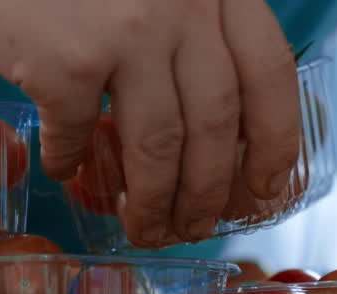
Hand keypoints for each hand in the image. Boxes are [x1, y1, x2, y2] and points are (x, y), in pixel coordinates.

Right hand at [0, 0, 301, 245]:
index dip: (274, 143)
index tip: (264, 191)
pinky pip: (77, 136)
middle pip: (216, 124)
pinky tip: (62, 170)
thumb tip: (200, 118)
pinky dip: (70, 162)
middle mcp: (184, 7)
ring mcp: (127, 35)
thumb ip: (185, 21)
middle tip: (194, 228)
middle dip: (209, 192)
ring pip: (158, 147)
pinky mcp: (66, 63)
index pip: (269, 74)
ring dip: (153, 203)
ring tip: (142, 229)